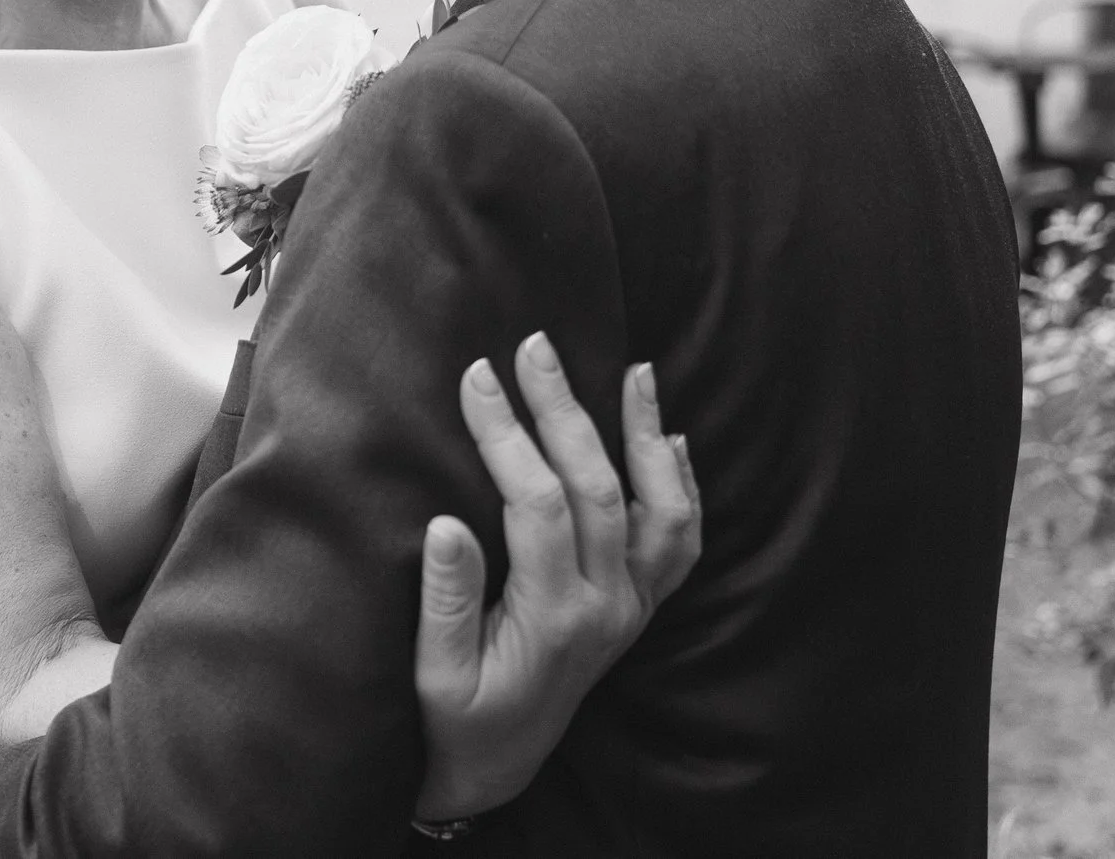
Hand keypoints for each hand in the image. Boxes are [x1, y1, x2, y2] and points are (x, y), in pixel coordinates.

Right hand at [411, 334, 701, 821]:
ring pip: (659, 510)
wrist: (497, 767)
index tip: (475, 377)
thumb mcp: (434, 672)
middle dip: (564, 410)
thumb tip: (447, 522)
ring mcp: (631, 607)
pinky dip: (680, 485)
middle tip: (535, 346)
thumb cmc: (454, 720)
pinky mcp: (637, 608)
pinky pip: (678, 542)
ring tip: (637, 372)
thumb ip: (447, 600)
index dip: (506, 434)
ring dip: (647, 437)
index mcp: (553, 618)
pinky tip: (669, 438)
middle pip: (599, 488)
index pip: (537, 503)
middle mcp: (607, 608)